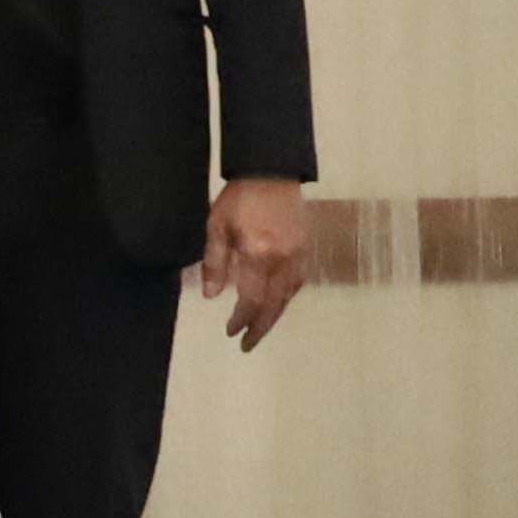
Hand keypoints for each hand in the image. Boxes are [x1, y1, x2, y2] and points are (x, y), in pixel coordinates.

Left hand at [200, 177, 314, 350]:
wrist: (271, 171)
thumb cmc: (238, 198)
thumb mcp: (217, 226)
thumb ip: (215, 262)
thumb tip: (212, 296)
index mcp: (259, 254)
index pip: (251, 298)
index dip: (241, 319)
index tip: (230, 331)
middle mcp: (283, 259)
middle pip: (273, 304)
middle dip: (260, 328)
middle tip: (247, 346)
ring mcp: (298, 254)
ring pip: (288, 296)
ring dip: (274, 316)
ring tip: (260, 330)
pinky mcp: (305, 248)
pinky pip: (297, 281)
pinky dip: (285, 297)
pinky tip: (276, 303)